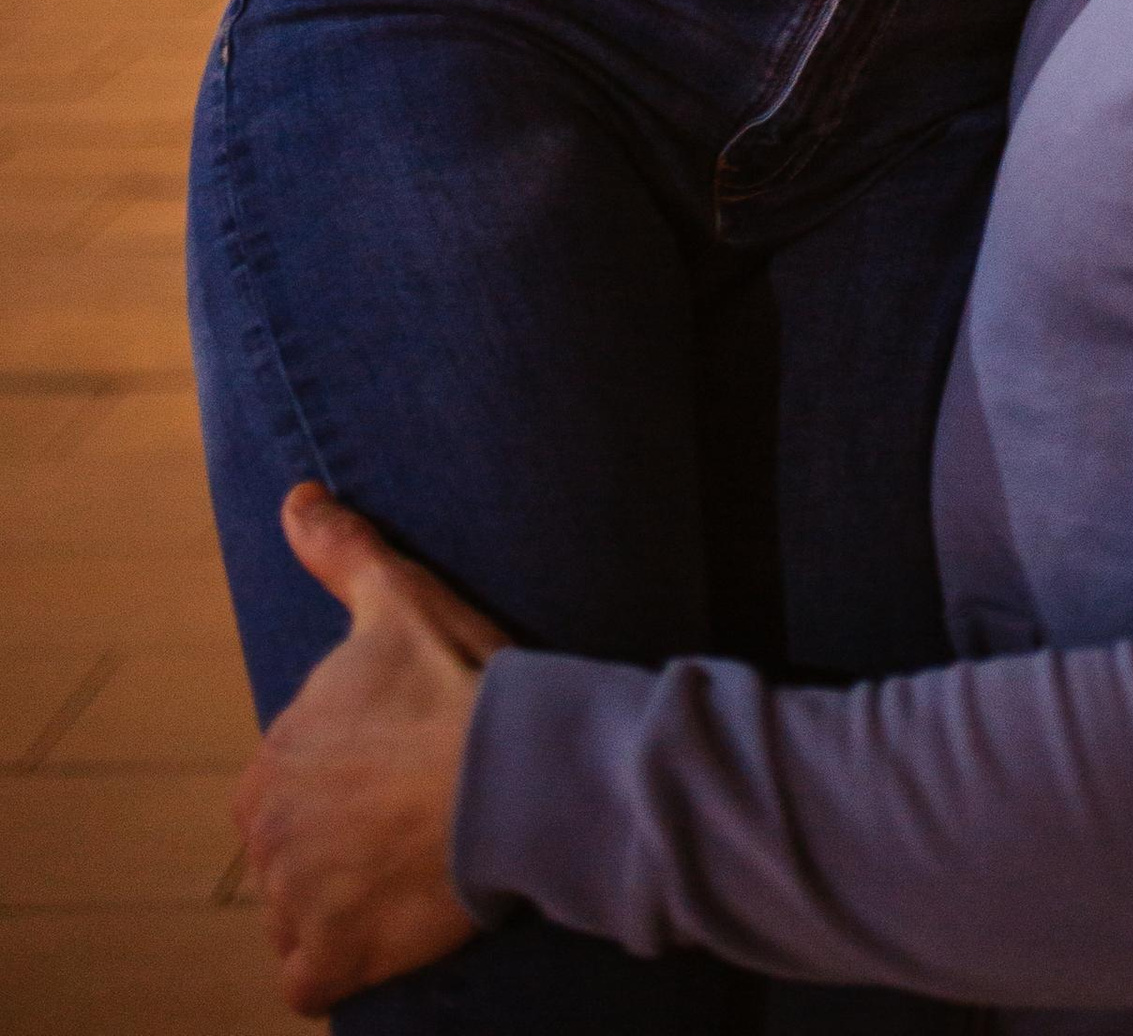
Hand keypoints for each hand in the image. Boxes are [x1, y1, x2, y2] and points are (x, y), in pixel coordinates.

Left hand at [235, 484, 506, 1017]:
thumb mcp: (399, 601)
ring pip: (301, 914)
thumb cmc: (461, 683)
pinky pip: (311, 980)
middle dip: (339, 844)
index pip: (290, 785)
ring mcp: (295, 904)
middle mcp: (266, 836)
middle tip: (413, 821)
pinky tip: (390, 929)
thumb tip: (295, 497)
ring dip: (343, 902)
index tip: (400, 769)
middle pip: (292, 852)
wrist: (521, 771)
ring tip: (412, 870)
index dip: (347, 780)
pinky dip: (341, 963)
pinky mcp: (331, 961)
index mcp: (271, 760)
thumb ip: (339, 551)